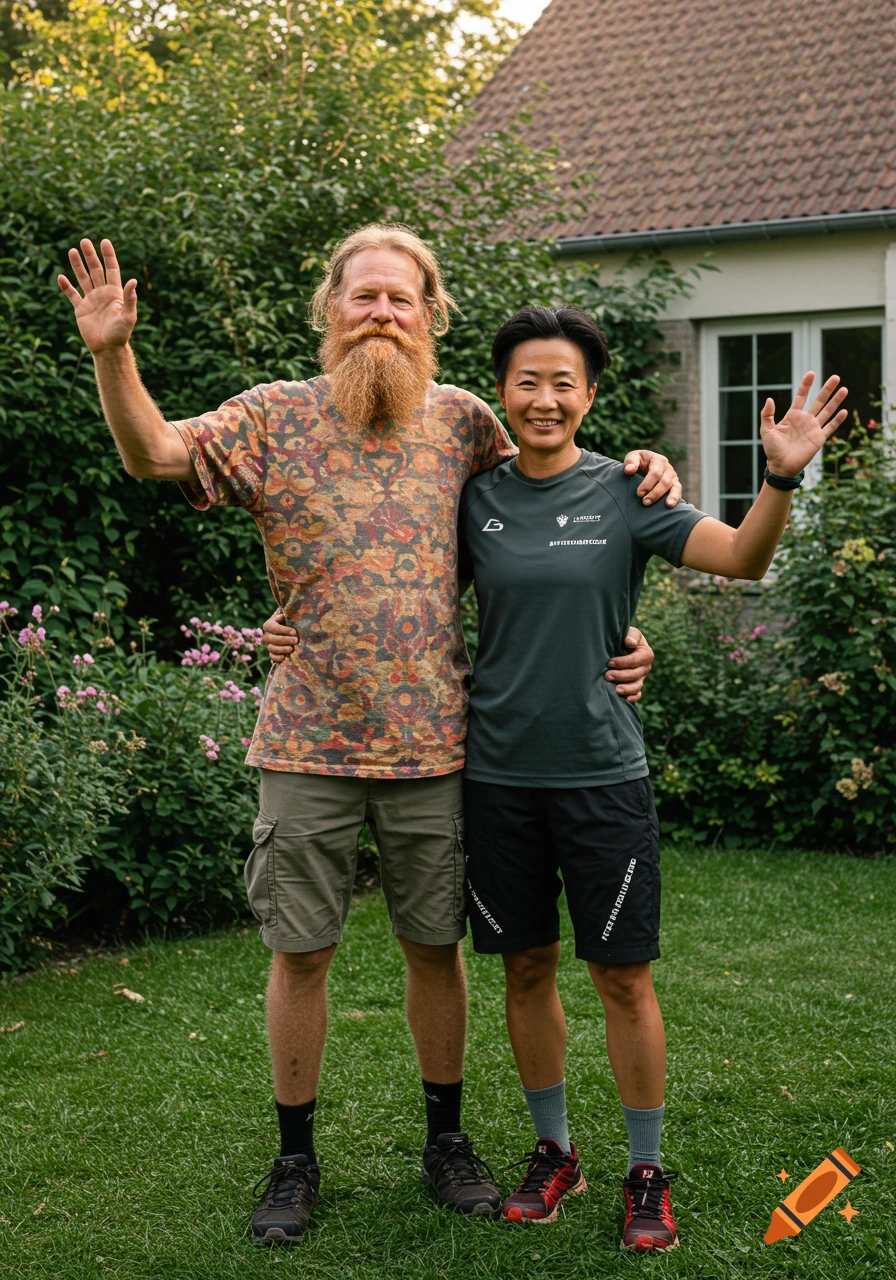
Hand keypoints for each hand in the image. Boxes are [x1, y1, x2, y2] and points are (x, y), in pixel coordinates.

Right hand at [57, 238, 136, 354]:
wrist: (108, 349)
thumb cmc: (120, 334)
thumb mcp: (128, 317)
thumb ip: (129, 299)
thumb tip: (133, 281)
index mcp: (114, 293)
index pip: (112, 269)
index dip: (108, 256)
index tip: (104, 241)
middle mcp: (102, 293)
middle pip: (95, 270)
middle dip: (90, 255)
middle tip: (84, 241)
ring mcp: (91, 300)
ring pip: (83, 278)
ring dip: (77, 265)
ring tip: (72, 251)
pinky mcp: (81, 309)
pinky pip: (72, 295)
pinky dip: (66, 287)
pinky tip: (61, 277)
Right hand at [262, 610, 297, 662]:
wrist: (295, 629)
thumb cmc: (292, 620)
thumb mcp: (289, 615)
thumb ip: (286, 614)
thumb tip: (281, 617)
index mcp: (269, 624)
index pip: (270, 627)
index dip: (282, 630)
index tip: (294, 632)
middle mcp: (267, 635)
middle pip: (270, 638)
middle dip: (284, 640)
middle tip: (296, 640)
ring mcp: (269, 645)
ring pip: (271, 648)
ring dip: (281, 649)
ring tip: (292, 649)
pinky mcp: (273, 653)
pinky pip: (272, 657)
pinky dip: (277, 658)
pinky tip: (285, 657)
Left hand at [604, 627, 653, 702]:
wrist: (620, 645)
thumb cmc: (624, 637)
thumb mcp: (630, 632)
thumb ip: (631, 635)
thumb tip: (630, 642)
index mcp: (646, 654)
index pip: (637, 660)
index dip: (624, 662)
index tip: (610, 662)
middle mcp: (645, 667)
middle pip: (636, 674)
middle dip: (621, 676)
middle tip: (607, 675)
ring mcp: (641, 678)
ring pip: (637, 686)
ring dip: (626, 689)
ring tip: (615, 690)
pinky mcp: (636, 686)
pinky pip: (637, 694)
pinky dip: (632, 698)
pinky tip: (624, 699)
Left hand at [623, 450, 681, 506]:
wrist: (644, 465)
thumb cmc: (637, 462)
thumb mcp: (632, 457)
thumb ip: (630, 462)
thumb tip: (629, 470)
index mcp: (658, 460)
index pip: (655, 472)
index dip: (647, 484)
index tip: (639, 494)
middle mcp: (667, 468)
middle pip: (665, 481)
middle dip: (655, 493)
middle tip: (645, 502)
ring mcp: (673, 477)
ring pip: (675, 487)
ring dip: (670, 497)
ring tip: (667, 505)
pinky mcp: (675, 485)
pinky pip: (678, 492)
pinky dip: (676, 498)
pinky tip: (671, 506)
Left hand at [761, 372, 847, 477]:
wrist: (781, 466)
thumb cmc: (772, 449)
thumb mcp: (766, 430)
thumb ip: (767, 415)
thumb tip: (769, 399)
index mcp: (792, 416)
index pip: (801, 396)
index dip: (806, 385)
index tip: (811, 373)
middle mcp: (805, 420)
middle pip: (819, 401)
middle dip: (827, 389)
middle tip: (836, 377)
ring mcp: (813, 428)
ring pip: (827, 411)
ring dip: (836, 401)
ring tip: (844, 389)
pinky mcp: (819, 439)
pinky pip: (830, 427)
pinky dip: (837, 420)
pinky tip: (844, 411)